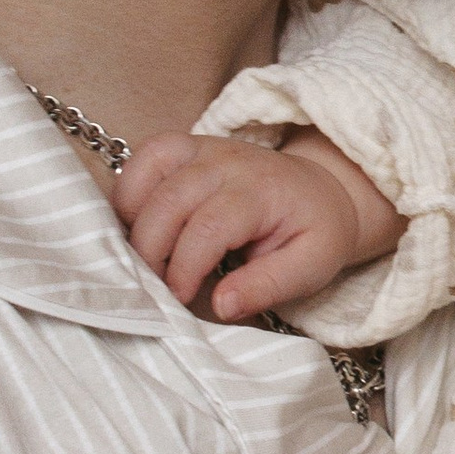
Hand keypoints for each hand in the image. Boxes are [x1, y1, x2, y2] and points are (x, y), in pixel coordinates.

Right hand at [115, 129, 398, 321]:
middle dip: (150, 252)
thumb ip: (267, 287)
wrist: (324, 191)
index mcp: (261, 192)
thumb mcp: (311, 268)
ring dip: (133, 219)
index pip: (207, 229)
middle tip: (155, 288)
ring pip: (147, 170)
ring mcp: (205, 149)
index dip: (183, 270)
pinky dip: (130, 189)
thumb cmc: (315, 233)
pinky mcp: (188, 147)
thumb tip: (221, 306)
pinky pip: (145, 155)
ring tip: (145, 257)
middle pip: (168, 202)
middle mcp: (229, 162)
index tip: (178, 300)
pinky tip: (140, 225)